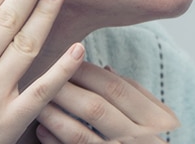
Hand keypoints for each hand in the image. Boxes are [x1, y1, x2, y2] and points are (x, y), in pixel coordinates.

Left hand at [36, 63, 178, 143]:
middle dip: (67, 89)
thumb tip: (107, 68)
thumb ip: (136, 95)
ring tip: (38, 100)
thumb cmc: (150, 141)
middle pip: (96, 108)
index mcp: (154, 120)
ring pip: (80, 134)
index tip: (68, 59)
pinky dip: (55, 142)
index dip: (91, 73)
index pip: (118, 89)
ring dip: (55, 115)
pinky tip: (41, 130)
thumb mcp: (156, 119)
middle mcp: (137, 138)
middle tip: (43, 74)